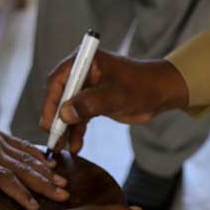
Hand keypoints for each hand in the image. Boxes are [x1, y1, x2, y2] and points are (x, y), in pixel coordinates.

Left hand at [0, 108, 67, 209]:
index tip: (33, 205)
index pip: (1, 176)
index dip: (18, 191)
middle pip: (21, 167)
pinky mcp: (2, 136)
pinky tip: (54, 165)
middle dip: (43, 183)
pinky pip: (23, 145)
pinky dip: (40, 155)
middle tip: (63, 196)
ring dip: (46, 171)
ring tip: (64, 184)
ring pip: (26, 157)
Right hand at [39, 49, 189, 153]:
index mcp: (84, 61)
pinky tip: (75, 146)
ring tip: (62, 148)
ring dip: (65, 129)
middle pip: (60, 96)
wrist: (161, 93)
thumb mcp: (116, 95)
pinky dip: (77, 131)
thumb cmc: (141, 86)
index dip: (51, 103)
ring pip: (68, 110)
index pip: (59, 81)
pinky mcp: (93, 101)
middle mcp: (81, 72)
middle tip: (53, 140)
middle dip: (56, 119)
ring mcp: (86, 88)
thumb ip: (90, 103)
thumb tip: (64, 114)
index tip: (48, 123)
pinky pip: (79, 117)